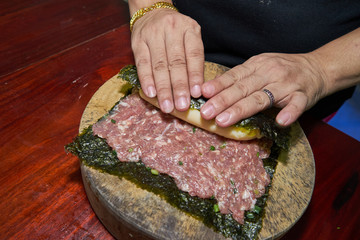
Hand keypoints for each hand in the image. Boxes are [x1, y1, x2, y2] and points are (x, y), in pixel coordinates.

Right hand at [131, 9, 203, 112]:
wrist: (152, 12)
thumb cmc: (175, 33)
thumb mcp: (190, 38)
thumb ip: (193, 60)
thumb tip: (196, 91)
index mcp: (189, 29)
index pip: (194, 54)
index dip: (195, 75)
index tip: (196, 93)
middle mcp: (171, 29)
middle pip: (176, 62)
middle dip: (179, 87)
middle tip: (182, 106)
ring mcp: (153, 35)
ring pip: (159, 65)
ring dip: (163, 89)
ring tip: (167, 106)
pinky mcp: (138, 41)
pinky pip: (142, 63)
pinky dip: (147, 80)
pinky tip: (151, 94)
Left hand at [200, 53, 328, 126]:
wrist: (317, 68)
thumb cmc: (281, 70)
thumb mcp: (259, 67)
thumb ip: (239, 78)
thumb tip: (210, 89)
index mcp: (256, 65)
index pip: (234, 76)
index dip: (218, 85)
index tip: (203, 93)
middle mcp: (270, 73)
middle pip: (243, 88)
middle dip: (223, 101)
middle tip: (206, 113)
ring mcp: (287, 84)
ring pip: (262, 98)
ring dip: (242, 109)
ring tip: (224, 120)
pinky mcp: (303, 95)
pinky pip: (296, 104)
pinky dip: (290, 112)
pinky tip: (280, 122)